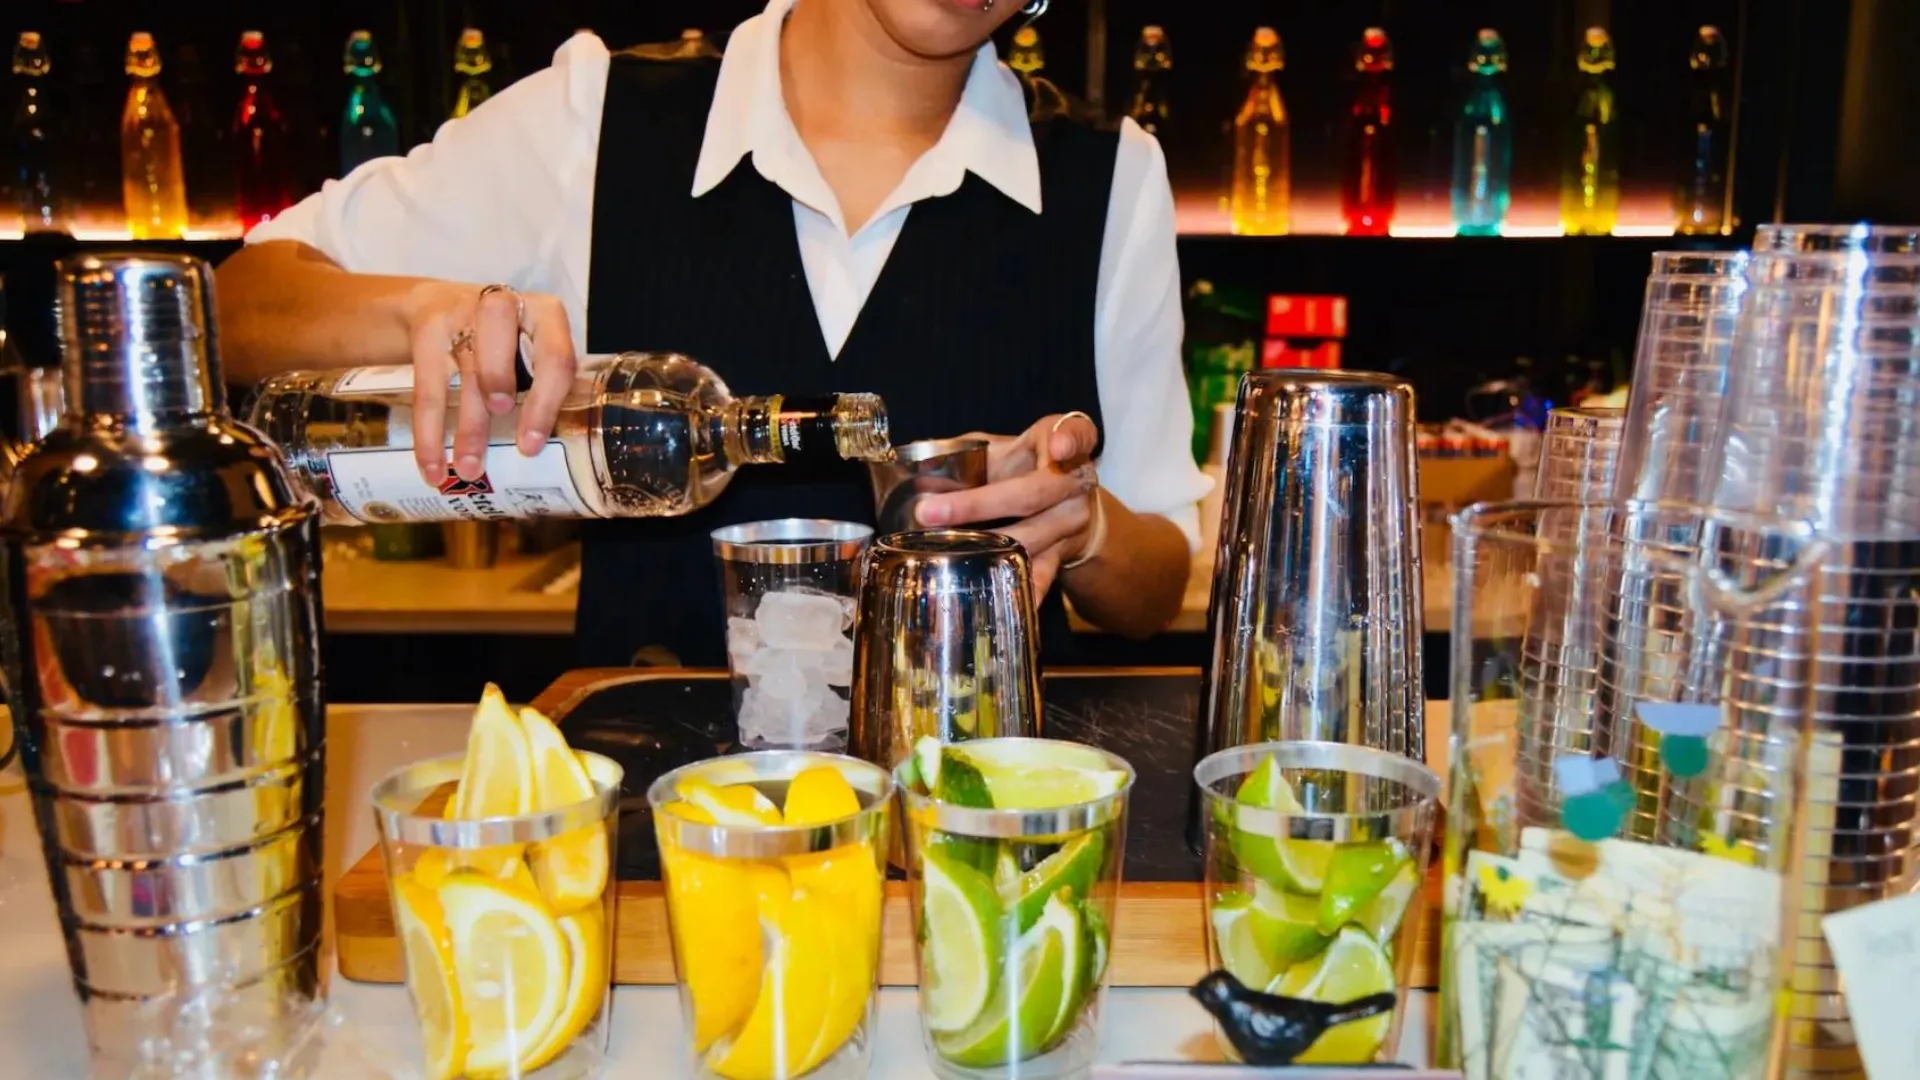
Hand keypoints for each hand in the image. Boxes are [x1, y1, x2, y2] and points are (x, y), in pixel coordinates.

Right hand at [401, 280, 576, 483]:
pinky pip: (427, 386)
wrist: (438, 304)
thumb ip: (543, 389)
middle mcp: (502, 307)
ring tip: (470, 470)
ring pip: (466, 373)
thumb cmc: (504, 342)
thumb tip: (543, 458)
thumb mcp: (531, 352)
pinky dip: (428, 432)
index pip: (554, 356)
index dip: (545, 402)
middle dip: (502, 391)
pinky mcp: (427, 329)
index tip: (531, 444)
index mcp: (545, 315)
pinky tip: (432, 465)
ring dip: (468, 428)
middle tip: (507, 441)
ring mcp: (461, 314)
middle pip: (503, 349)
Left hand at [914, 412, 1101, 596]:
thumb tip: (912, 466)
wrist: (1068, 505)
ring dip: (986, 546)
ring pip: (1030, 536)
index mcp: (1059, 445)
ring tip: (944, 551)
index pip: (1077, 433)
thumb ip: (970, 452)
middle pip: (1033, 493)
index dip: (1070, 439)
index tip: (1058, 448)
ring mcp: (1071, 521)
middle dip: (978, 504)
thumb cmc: (1025, 469)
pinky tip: (999, 598)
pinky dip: (1021, 586)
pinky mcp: (1063, 554)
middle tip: (930, 512)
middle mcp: (1074, 483)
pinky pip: (1041, 573)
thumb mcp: (1006, 450)